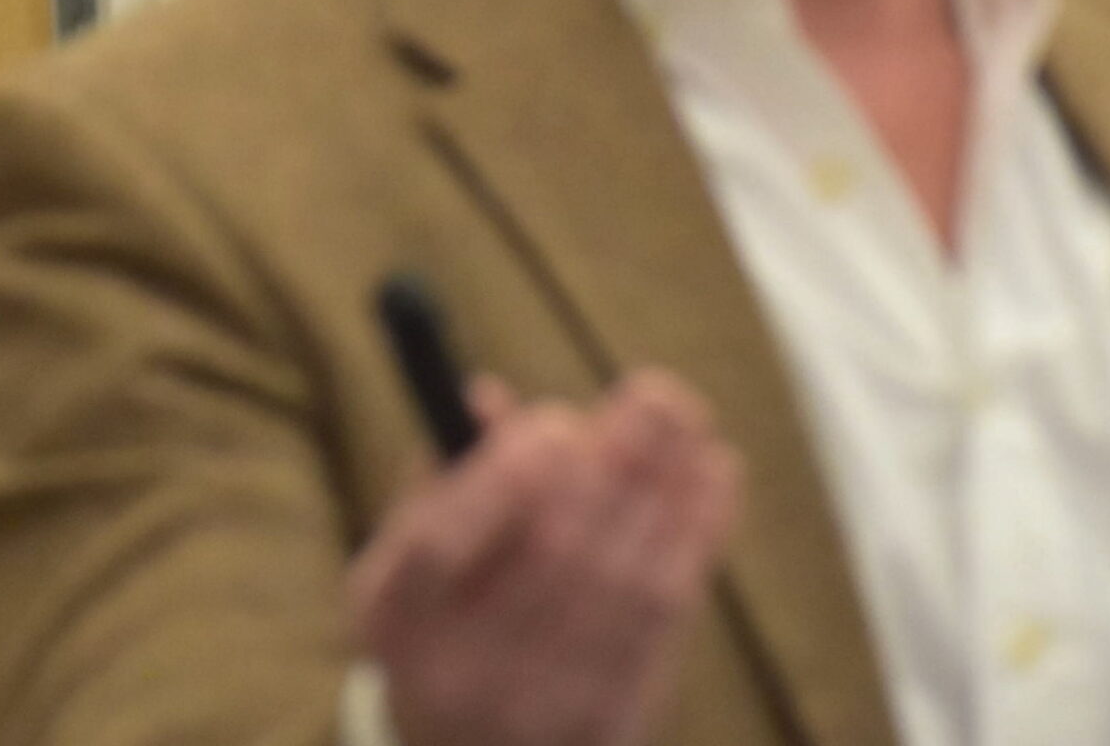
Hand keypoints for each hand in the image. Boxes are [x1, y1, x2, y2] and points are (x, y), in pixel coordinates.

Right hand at [347, 370, 739, 745]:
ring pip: (621, 586)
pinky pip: (665, 620)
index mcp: (395, 620)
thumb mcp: (409, 554)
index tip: (556, 421)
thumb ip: (443, 476)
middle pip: (553, 560)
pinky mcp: (608, 725)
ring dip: (667, 493)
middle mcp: (460, 675)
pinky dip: (695, 537)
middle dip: (614, 467)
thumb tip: (488, 399)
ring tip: (691, 424)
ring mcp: (539, 709)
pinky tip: (714, 476)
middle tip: (656, 397)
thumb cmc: (440, 616)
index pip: (441, 549)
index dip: (500, 482)